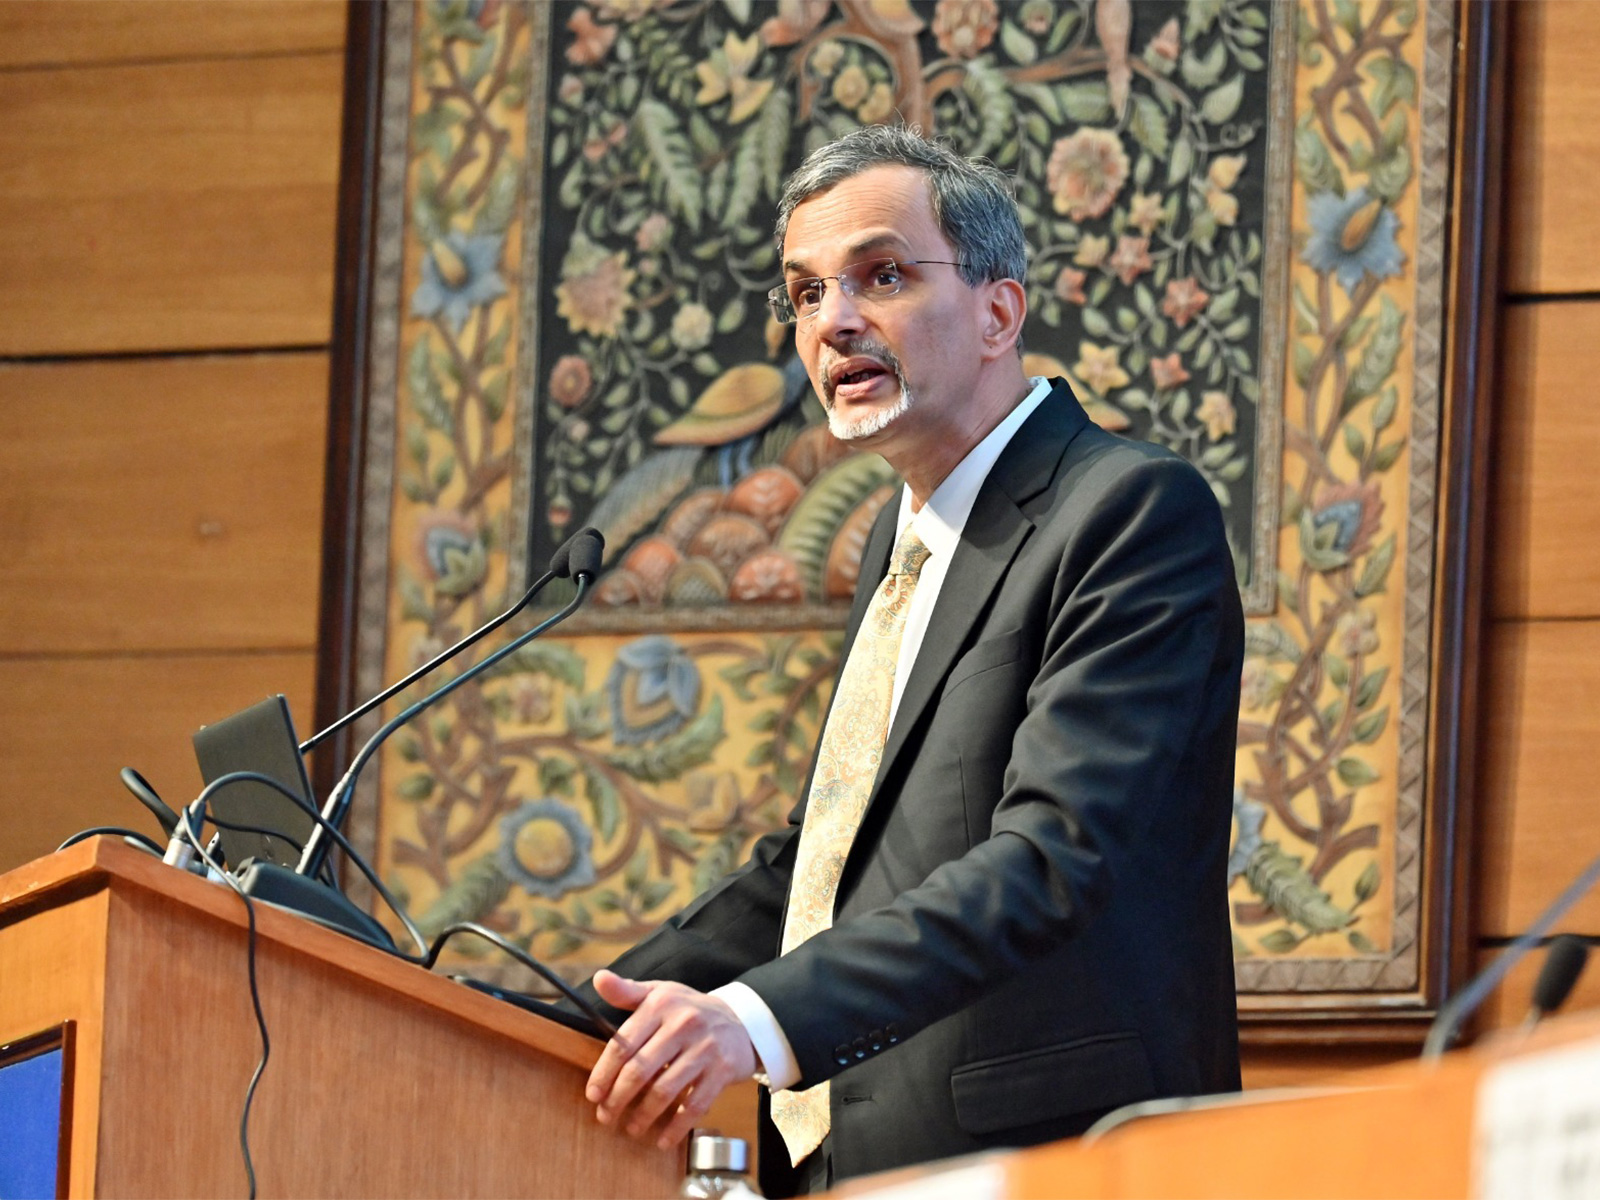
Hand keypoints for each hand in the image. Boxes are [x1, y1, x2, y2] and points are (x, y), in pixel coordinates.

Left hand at [585, 969, 756, 1148]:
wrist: (743, 1020)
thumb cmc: (690, 1010)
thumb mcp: (660, 993)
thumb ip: (626, 991)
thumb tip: (599, 979)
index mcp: (661, 1005)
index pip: (623, 1044)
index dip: (604, 1073)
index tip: (593, 1094)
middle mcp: (683, 1025)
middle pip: (640, 1070)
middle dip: (618, 1099)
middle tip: (606, 1116)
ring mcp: (705, 1049)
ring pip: (665, 1091)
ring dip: (643, 1116)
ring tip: (631, 1127)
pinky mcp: (722, 1071)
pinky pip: (695, 1106)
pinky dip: (676, 1127)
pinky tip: (663, 1139)